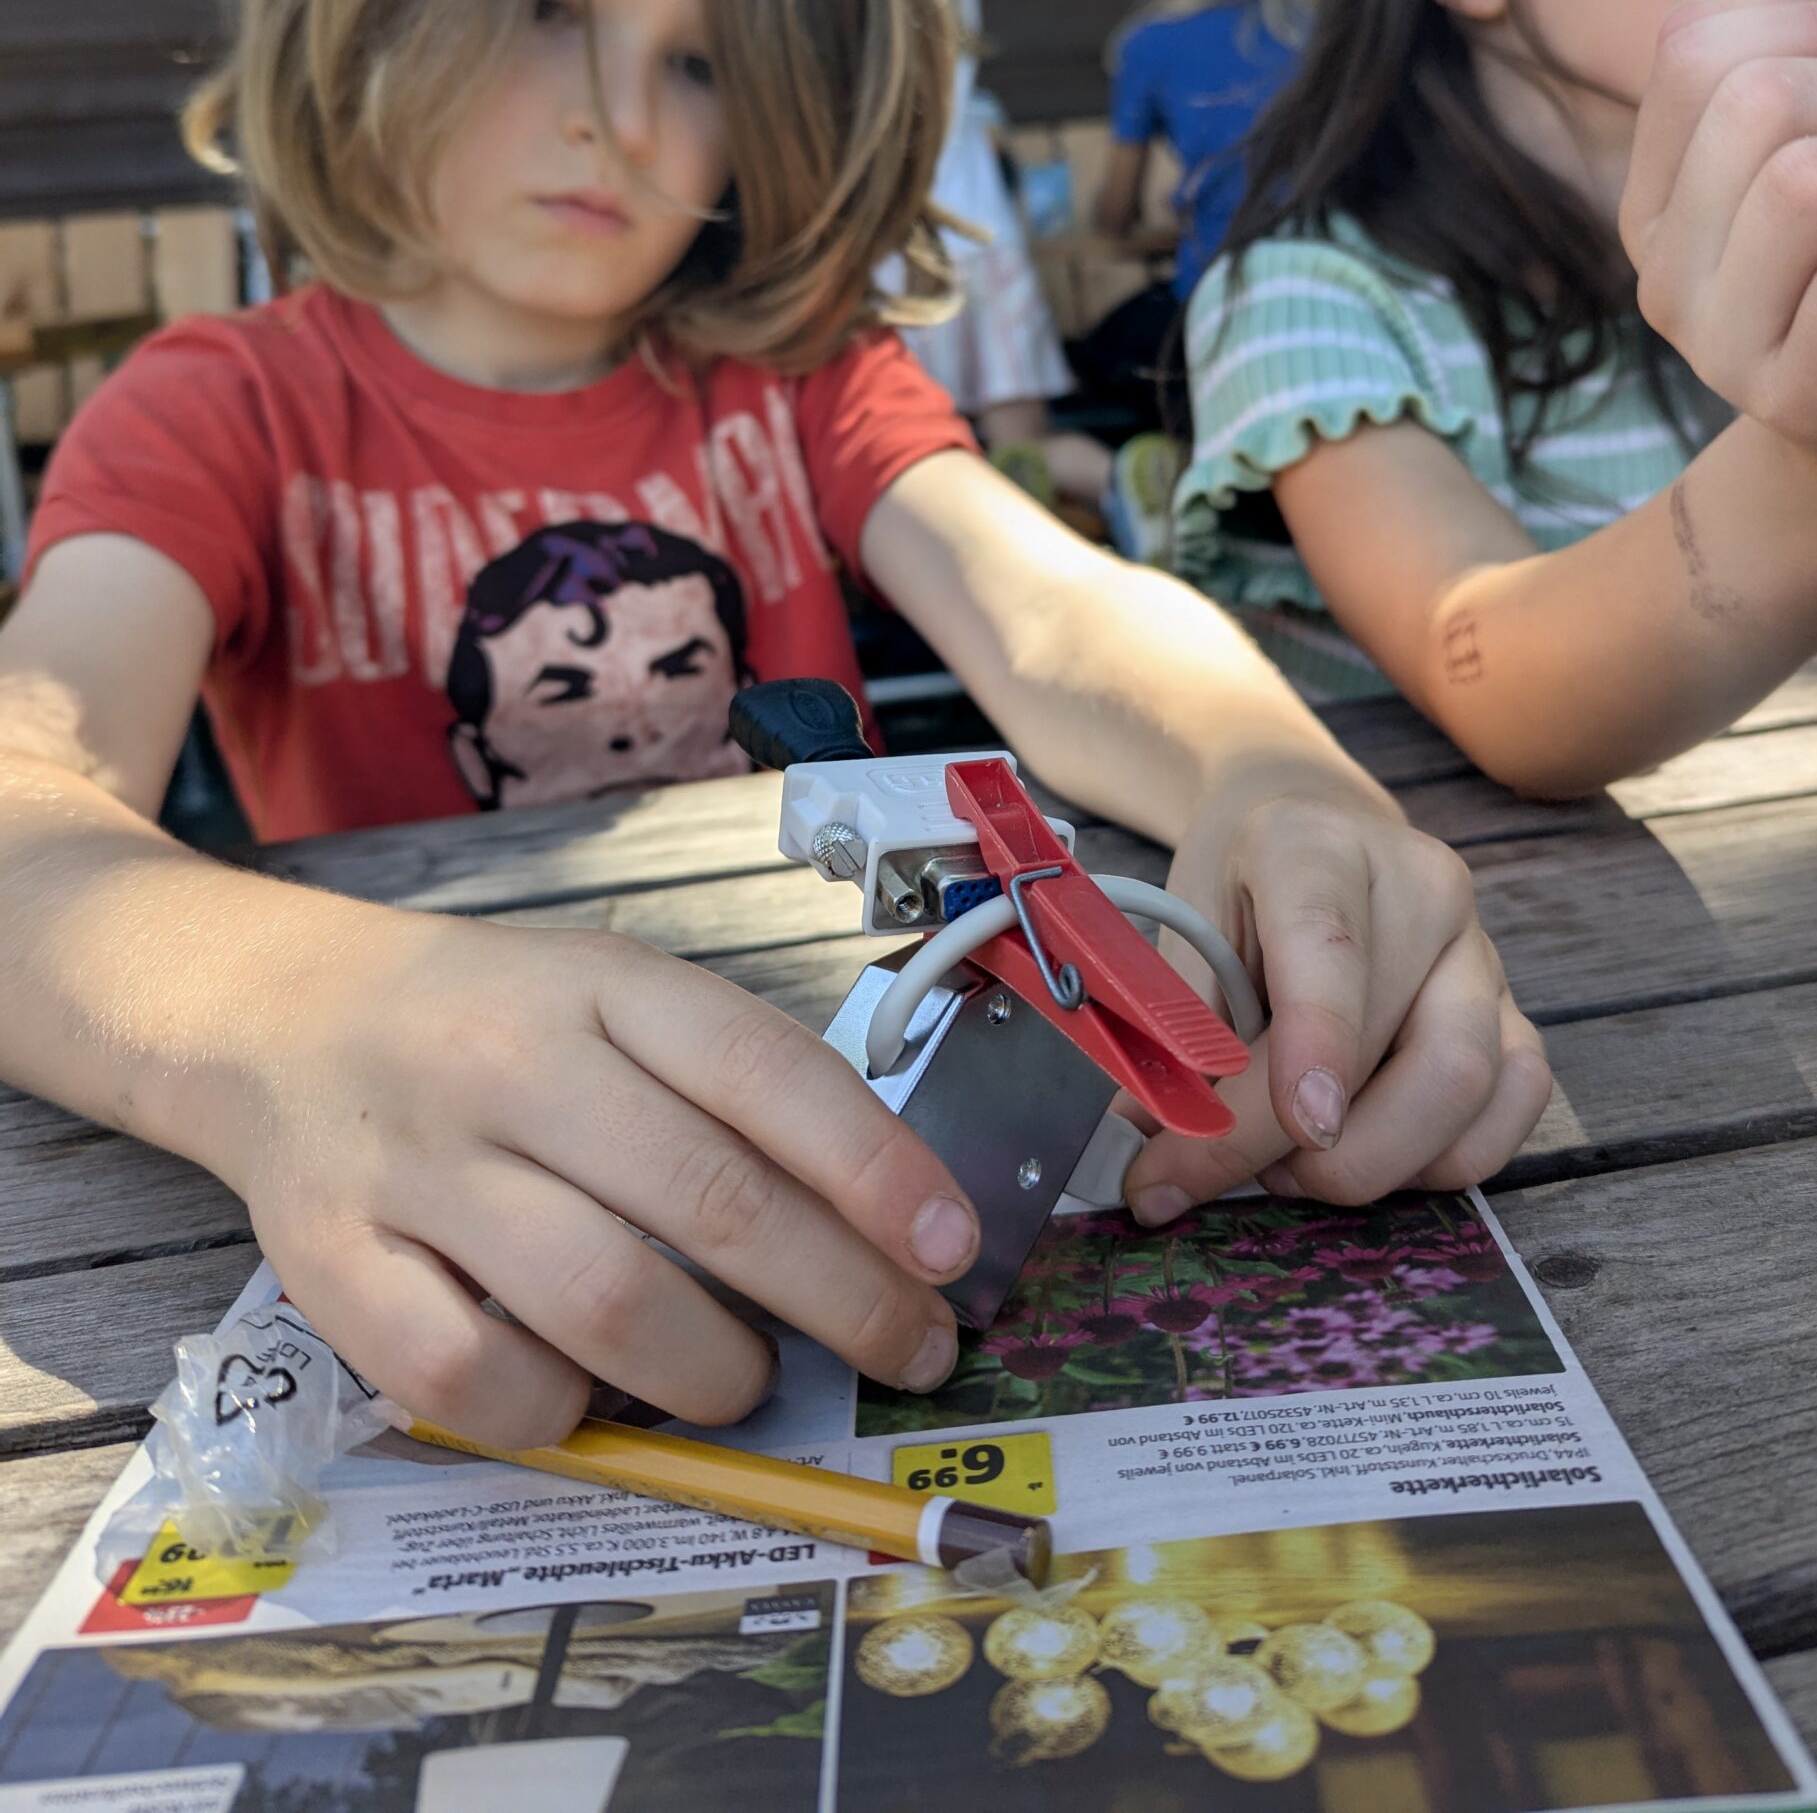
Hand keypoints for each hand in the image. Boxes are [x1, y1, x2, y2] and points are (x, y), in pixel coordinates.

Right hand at [218, 914, 980, 1447]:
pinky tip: (595, 1396)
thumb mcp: (615, 994)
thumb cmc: (495, 1020)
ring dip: (716, 1370)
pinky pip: (471, 1382)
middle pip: (708, 1200)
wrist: (282, 1016)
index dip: (876, 1169)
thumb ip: (728, 1083)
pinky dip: (562, 1413)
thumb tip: (884, 1218)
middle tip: (911, 1350)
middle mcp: (510, 1063)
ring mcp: (416, 1167)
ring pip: (604, 1302)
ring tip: (750, 1377)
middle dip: (843, 1298)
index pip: (764, 1070)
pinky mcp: (334, 1267)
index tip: (953, 1247)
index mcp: (602, 984)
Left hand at [1124, 779, 1550, 1220]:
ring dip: (1379, 1163)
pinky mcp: (1514, 1010)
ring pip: (1469, 1084)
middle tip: (1234, 1178)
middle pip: (1410, 1042)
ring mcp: (1480, 951)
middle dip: (1321, 1149)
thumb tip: (1147, 1149)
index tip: (1304, 1124)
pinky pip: (1513, 1105)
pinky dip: (1442, 1162)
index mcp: (1317, 848)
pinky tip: (1369, 1157)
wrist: (1310, 835)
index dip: (1320, 1041)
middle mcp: (1424, 889)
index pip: (1331, 947)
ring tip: (1292, 1167)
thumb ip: (1175, 1034)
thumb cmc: (1237, 893)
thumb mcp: (1182, 932)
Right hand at [1622, 3, 1816, 502]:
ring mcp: (1723, 348)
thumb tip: (1754, 9)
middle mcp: (1666, 278)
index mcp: (1653, 209)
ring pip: (1809, 181)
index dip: (1805, 29)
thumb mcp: (1793, 180)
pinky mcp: (1803, 401)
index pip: (1689, 55)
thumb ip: (1769, 95)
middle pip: (1757, 104)